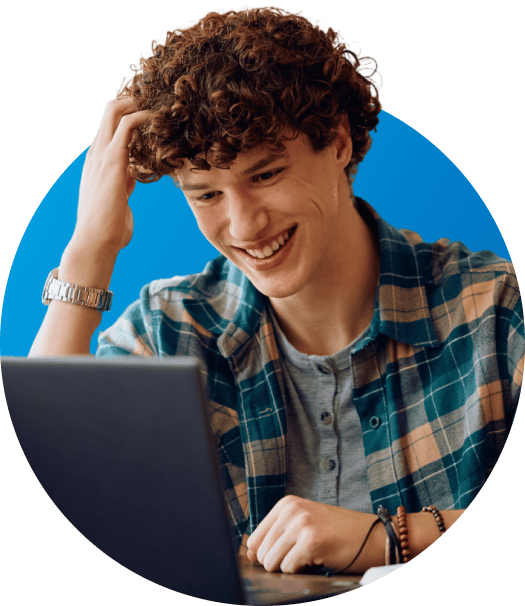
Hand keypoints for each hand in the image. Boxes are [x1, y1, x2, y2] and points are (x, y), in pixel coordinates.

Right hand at [73, 98, 149, 253]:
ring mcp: (101, 155)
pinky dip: (142, 117)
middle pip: (109, 111)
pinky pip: (126, 126)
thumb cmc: (108, 226)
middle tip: (157, 104)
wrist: (96, 241)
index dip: (129, 115)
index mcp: (97, 161)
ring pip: (114, 111)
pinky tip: (157, 118)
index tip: (152, 115)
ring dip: (139, 104)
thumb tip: (132, 177)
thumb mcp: (118, 197)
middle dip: (133, 102)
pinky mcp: (112, 161)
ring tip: (161, 105)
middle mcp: (96, 153)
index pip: (109, 126)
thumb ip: (124, 182)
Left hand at [246, 495, 377, 573]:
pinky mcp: (310, 542)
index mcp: (286, 504)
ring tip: (310, 556)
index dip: (264, 554)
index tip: (282, 556)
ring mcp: (300, 524)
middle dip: (279, 562)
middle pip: (262, 553)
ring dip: (290, 567)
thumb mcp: (304, 523)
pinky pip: (288, 568)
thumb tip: (250, 553)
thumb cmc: (338, 533)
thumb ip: (277, 534)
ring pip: (272, 563)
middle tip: (302, 555)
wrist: (373, 535)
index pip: (254, 538)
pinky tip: (318, 558)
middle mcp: (291, 510)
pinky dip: (301, 571)